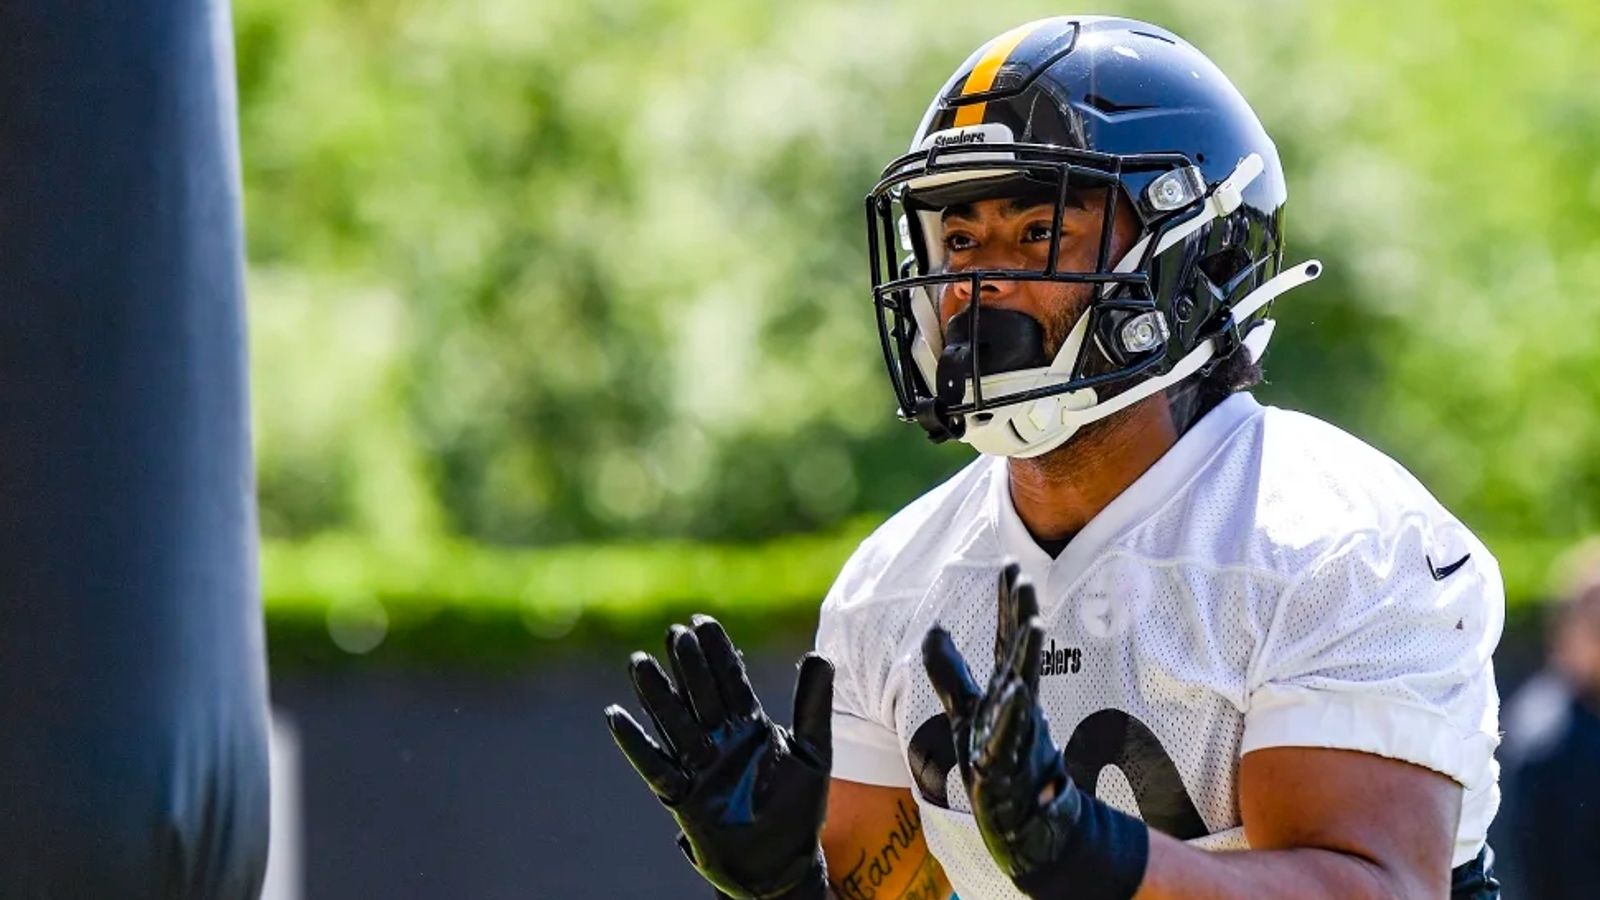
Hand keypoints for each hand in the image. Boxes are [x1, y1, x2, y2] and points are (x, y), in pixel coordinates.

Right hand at [605, 615, 833, 899]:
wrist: (782, 865)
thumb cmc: (798, 810)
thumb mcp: (813, 754)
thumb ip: (813, 706)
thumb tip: (820, 654)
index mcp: (749, 726)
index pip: (730, 681)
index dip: (717, 653)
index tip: (702, 622)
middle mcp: (720, 741)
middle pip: (700, 696)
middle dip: (689, 666)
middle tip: (675, 633)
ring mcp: (700, 768)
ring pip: (675, 723)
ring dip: (657, 695)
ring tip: (640, 661)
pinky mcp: (684, 797)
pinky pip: (655, 767)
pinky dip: (635, 744)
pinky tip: (616, 716)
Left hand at [921, 564, 1147, 899]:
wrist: (1029, 823)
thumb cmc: (1000, 763)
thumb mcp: (965, 713)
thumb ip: (951, 672)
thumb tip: (934, 628)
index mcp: (1006, 690)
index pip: (1007, 639)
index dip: (1007, 602)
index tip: (1011, 563)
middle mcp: (1016, 706)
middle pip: (1020, 653)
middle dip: (1023, 615)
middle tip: (1027, 577)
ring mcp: (1018, 735)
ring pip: (1025, 688)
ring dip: (1029, 655)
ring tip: (1035, 620)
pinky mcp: (1009, 766)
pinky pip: (1012, 738)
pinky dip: (1015, 716)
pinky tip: (1018, 693)